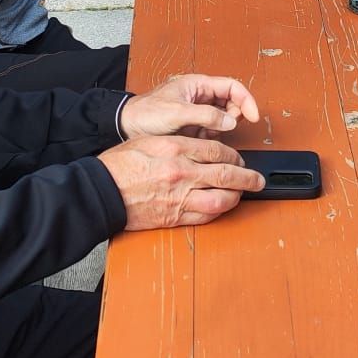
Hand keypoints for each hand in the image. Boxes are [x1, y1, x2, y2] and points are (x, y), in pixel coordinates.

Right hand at [100, 135, 264, 229]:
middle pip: (226, 174)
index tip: (240, 159)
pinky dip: (217, 212)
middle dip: (247, 178)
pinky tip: (222, 208)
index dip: (234, 156)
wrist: (99, 192)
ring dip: (236, 197)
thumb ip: (177, 143)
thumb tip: (199, 148)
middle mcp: (181, 172)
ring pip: (220, 199)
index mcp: (175, 148)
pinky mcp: (173, 216)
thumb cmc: (118, 165)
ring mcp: (178, 196)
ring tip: (243, 195)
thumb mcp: (148, 141)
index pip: (217, 151)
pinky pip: (204, 216)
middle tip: (258, 180)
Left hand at [120, 74, 261, 140]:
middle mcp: (200, 96)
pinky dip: (211, 137)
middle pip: (231, 103)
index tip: (254, 116)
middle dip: (233, 117)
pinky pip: (212, 130)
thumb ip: (205, 115)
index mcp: (198, 84)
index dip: (246, 100)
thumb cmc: (145, 113)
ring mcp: (197, 111)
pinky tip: (200, 140)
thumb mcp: (176, 112)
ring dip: (220, 129)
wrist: (126, 126)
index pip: (232, 87)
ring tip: (205, 134)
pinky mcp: (193, 125)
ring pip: (223, 119)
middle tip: (225, 129)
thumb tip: (230, 120)